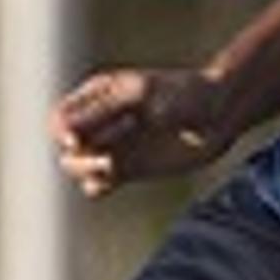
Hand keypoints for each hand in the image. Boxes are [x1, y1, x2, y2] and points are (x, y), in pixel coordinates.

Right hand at [50, 66, 231, 197]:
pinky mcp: (127, 170)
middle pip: (64, 147)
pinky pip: (95, 186)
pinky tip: (115, 179)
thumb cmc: (183, 93)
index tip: (77, 141)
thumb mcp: (140, 94)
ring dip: (88, 170)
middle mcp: (100, 122)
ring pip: (76, 167)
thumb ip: (100, 112)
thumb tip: (63, 133)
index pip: (59, 119)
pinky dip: (98, 186)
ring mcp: (114, 146)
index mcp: (97, 95)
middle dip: (80, 155)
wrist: (220, 114)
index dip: (62, 132)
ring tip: (113, 166)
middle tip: (108, 159)